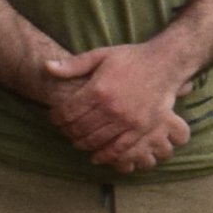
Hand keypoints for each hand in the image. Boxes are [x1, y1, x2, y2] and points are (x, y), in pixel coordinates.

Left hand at [41, 46, 191, 172]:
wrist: (165, 64)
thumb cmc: (131, 59)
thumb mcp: (101, 55)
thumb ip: (73, 64)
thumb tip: (46, 67)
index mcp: (98, 89)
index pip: (67, 112)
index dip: (56, 118)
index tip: (54, 118)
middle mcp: (111, 108)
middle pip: (79, 129)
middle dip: (67, 132)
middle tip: (65, 131)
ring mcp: (127, 121)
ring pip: (95, 141)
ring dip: (82, 144)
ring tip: (77, 141)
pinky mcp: (141, 129)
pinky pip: (118, 149)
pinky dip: (104, 156)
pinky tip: (96, 156)